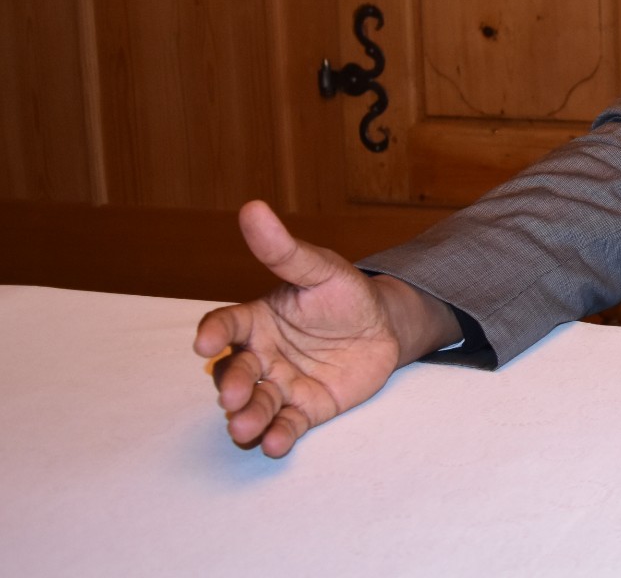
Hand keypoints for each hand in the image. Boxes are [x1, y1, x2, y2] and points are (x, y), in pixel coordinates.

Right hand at [192, 201, 458, 456]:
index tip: (204, 342)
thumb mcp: (319, 269)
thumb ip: (285, 250)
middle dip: (231, 385)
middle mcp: (261, 355)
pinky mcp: (305, 407)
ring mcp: (281, 383)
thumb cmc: (344, 293)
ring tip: (245, 428)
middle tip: (231, 396)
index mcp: (256, 319)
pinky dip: (278, 436)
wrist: (384, 327)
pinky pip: (287, 424)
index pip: (225, 324)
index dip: (212, 332)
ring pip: (256, 404)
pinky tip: (274, 444)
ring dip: (247, 417)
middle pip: (235, 371)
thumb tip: (253, 208)